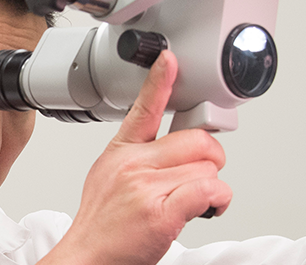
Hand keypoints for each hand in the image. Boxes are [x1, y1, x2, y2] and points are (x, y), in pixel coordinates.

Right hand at [39, 51, 231, 264]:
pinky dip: (217, 200)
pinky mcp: (162, 213)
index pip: (143, 109)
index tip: (170, 59)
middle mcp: (133, 165)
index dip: (159, 81)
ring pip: (208, 168)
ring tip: (193, 201)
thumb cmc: (103, 226)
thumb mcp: (107, 178)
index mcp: (120, 152)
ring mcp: (147, 187)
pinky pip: (208, 190)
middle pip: (196, 139)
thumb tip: (173, 153)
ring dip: (212, 186)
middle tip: (202, 175)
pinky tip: (206, 208)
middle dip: (210, 158)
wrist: (88, 258)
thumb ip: (137, 159)